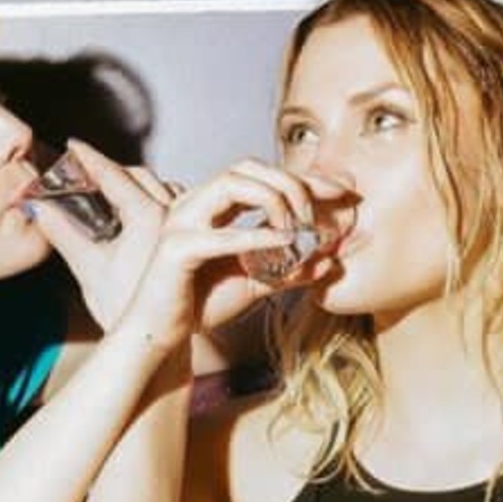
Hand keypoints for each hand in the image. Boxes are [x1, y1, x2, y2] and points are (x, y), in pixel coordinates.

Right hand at [23, 140, 174, 331]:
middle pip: (139, 175)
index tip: (73, 145)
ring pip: (162, 188)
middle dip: (111, 170)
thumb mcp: (88, 268)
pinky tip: (141, 215)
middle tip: (85, 169)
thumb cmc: (124, 309)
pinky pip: (176, 206)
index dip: (89, 158)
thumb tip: (36, 208)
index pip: (113, 175)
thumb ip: (62, 233)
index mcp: (145, 216)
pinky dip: (155, 202)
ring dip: (136, 185)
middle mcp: (170, 214)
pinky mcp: (192, 240)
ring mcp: (184, 226)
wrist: (160, 339)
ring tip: (113, 191)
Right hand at [117, 159, 349, 357]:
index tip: (341, 191)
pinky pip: (221, 235)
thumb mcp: (257, 283)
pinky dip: (256, 236)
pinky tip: (285, 242)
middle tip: (316, 214)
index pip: (261, 176)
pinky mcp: (176, 249)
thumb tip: (330, 262)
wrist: (161, 334)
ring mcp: (182, 222)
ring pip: (232, 184)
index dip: (303, 179)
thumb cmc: (202, 306)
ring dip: (273, 200)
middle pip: (247, 167)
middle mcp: (194, 205)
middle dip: (289, 182)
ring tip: (297, 229)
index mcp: (211, 207)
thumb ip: (290, 271)